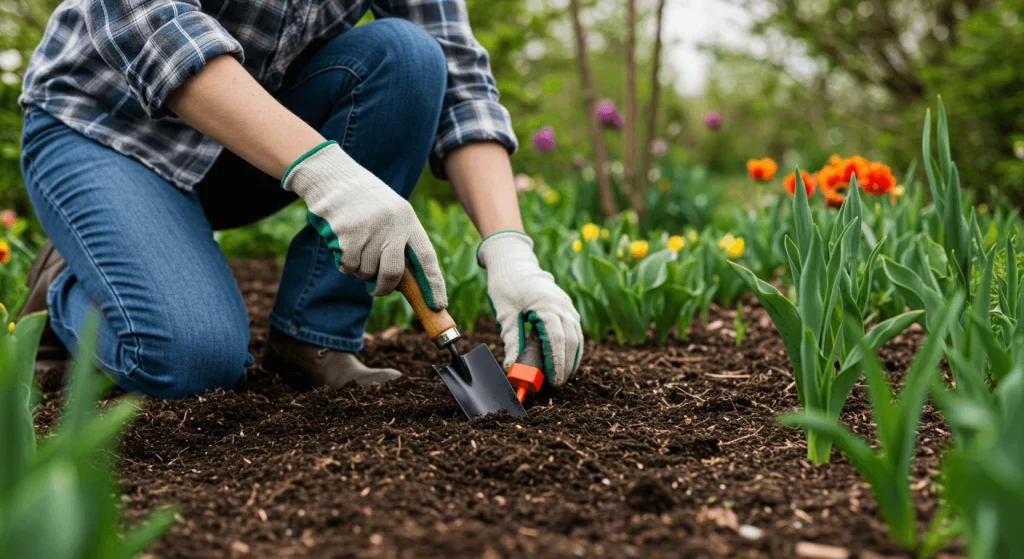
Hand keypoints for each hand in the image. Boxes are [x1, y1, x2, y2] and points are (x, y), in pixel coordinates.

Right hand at [282, 141, 445, 306]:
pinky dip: (344, 263)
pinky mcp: (346, 235)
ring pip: (366, 272)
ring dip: (359, 270)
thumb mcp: (391, 214)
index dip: (433, 284)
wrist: (334, 177)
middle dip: (384, 288)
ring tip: (355, 247)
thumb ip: (399, 242)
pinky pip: (348, 266)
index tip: (438, 304)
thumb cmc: (365, 202)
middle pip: (393, 273)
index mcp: (407, 221)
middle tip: (376, 291)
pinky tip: (342, 243)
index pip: (426, 258)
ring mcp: (369, 230)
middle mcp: (391, 226)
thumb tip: (403, 282)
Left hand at [477, 231, 582, 386]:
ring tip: (563, 376)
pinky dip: (573, 347)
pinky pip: (575, 330)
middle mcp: (562, 306)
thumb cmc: (506, 287)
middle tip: (557, 384)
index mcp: (546, 306)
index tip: (552, 381)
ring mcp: (567, 305)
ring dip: (572, 358)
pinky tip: (567, 360)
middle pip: (571, 340)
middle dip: (566, 364)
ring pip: (577, 337)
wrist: (514, 264)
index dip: (557, 363)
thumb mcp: (505, 314)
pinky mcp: (567, 307)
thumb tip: (512, 368)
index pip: (557, 340)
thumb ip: (512, 340)